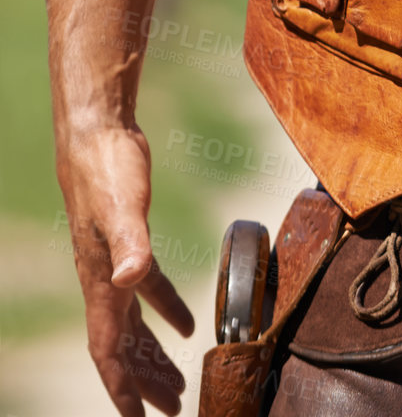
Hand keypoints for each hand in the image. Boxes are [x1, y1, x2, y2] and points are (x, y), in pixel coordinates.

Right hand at [58, 122, 194, 415]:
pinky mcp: (132, 241)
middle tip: (172, 410)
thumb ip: (130, 243)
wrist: (96, 132)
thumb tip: (130, 281)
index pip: (109, 349)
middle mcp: (105, 280)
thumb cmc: (107, 168)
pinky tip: (187, 324)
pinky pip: (150, 289)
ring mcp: (116, 262)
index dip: (122, 387)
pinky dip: (167, 310)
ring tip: (177, 383)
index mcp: (101, 282)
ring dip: (154, 355)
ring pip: (134, 324)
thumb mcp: (123, 206)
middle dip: (145, 383)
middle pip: (124, 347)